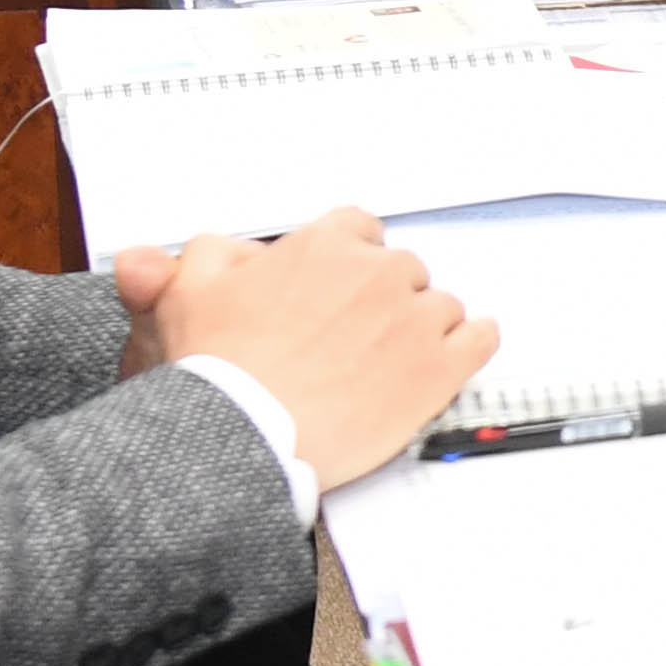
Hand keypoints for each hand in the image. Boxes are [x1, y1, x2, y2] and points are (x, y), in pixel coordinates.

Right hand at [113, 206, 497, 488]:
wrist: (244, 434)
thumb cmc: (219, 370)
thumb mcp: (185, 294)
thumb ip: (200, 257)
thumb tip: (201, 248)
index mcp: (325, 247)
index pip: (356, 230)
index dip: (346, 260)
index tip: (338, 286)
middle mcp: (377, 274)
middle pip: (400, 269)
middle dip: (381, 297)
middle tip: (354, 334)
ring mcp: (413, 320)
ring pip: (440, 304)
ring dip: (420, 325)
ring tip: (390, 358)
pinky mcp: (438, 367)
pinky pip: (480, 338)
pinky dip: (472, 343)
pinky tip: (455, 353)